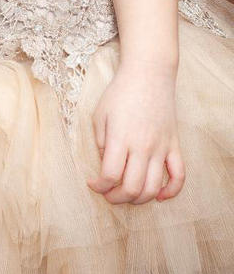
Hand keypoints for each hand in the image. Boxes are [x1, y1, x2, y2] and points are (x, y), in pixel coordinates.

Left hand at [86, 62, 185, 204]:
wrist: (148, 74)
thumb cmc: (120, 92)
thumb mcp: (100, 114)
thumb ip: (101, 142)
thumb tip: (106, 164)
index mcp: (121, 138)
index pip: (110, 175)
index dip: (99, 186)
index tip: (94, 184)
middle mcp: (143, 146)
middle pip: (132, 188)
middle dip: (117, 198)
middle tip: (108, 194)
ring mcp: (161, 147)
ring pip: (154, 187)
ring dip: (140, 199)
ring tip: (128, 195)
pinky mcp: (174, 145)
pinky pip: (179, 175)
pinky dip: (172, 191)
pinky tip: (160, 196)